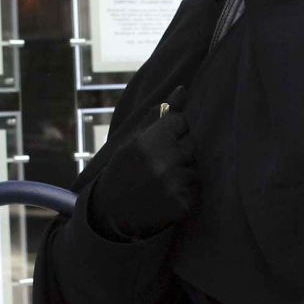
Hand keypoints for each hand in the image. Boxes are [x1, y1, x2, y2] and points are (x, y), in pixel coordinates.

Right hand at [83, 109, 197, 239]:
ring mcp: (174, 185)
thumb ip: (159, 115)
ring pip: (194, 168)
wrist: (109, 214)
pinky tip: (164, 197)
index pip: (181, 122)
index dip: (171, 131)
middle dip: (178, 152)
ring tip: (159, 183)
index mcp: (148, 142)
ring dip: (181, 173)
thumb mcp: (132, 141)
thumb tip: (183, 89)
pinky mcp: (182, 205)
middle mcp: (163, 162)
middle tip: (156, 166)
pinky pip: (194, 190)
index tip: (156, 144)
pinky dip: (183, 193)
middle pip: (191, 144)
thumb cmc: (120, 171)